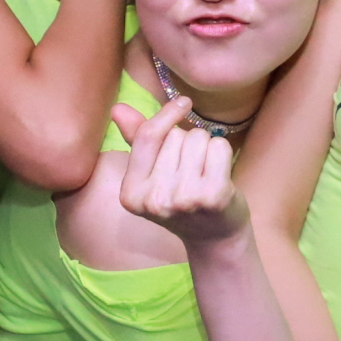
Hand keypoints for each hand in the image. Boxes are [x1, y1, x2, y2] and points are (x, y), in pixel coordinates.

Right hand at [111, 99, 250, 248]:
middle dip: (187, 143)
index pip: (147, 137)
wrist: (215, 238)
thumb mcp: (154, 175)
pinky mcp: (213, 196)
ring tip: (204, 174)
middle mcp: (154, 200)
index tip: (183, 102)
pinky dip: (223, 152)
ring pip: (198, 138)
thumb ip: (136, 141)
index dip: (166, 114)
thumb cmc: (183, 200)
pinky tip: (221, 175)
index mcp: (131, 194)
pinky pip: (218, 147)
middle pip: (176, 136)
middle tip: (191, 173)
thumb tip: (117, 109)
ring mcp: (184, 200)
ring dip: (206, 148)